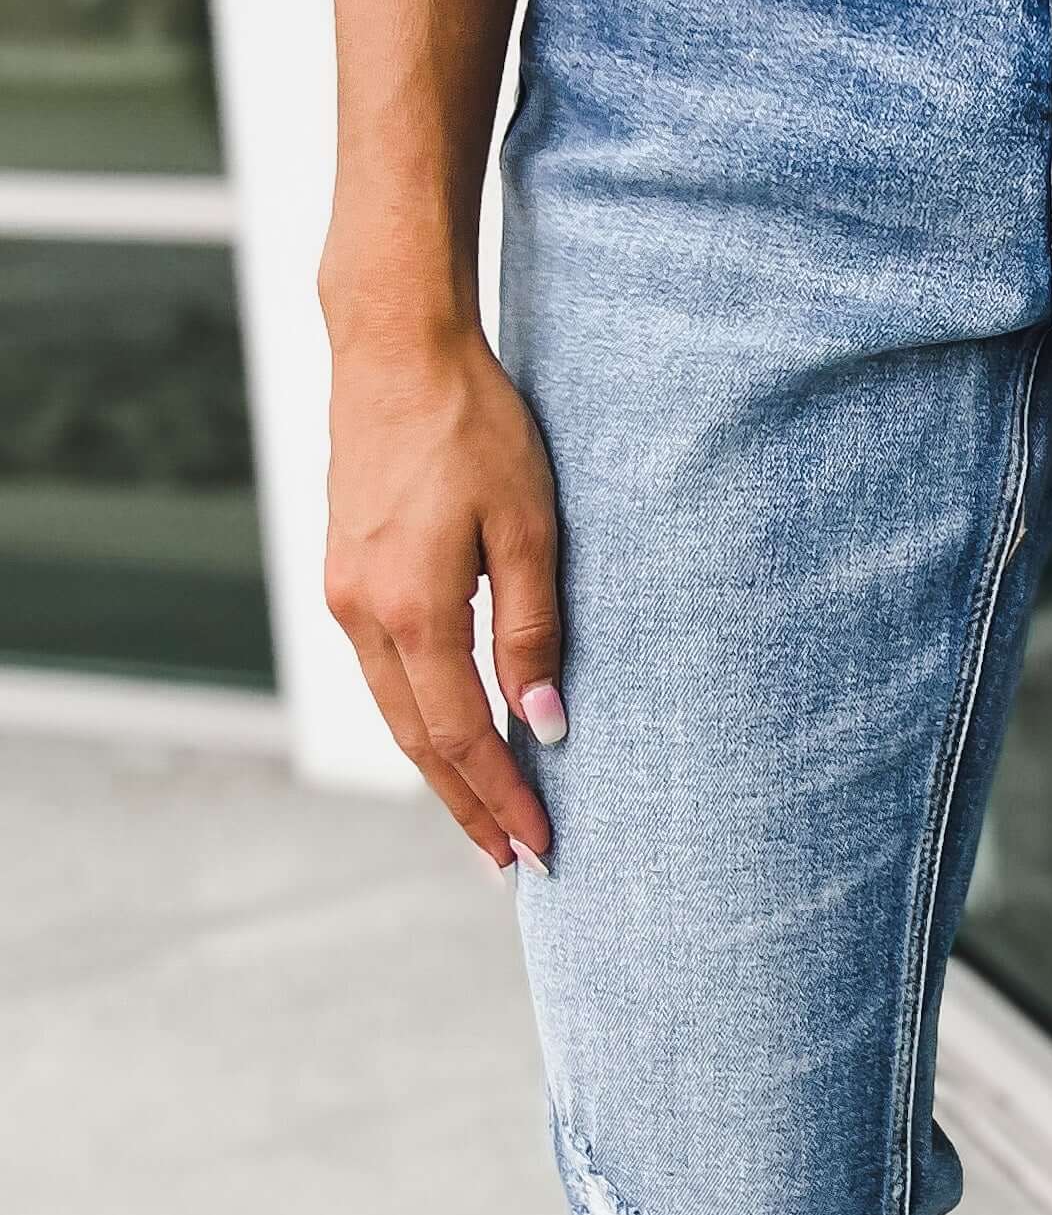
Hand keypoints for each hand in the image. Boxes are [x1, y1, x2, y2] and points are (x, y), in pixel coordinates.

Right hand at [323, 313, 563, 871]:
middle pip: (418, 743)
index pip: (463, 737)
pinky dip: (420, 719)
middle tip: (512, 866)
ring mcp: (344, 595)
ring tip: (486, 821)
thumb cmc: (473, 425)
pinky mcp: (344, 575)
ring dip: (442, 772)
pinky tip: (451, 739)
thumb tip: (543, 721)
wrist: (393, 348)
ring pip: (395, 712)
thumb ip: (533, 628)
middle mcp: (363, 614)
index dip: (503, 799)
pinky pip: (385, 672)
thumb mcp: (529, 526)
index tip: (541, 849)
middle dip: (468, 808)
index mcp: (412, 610)